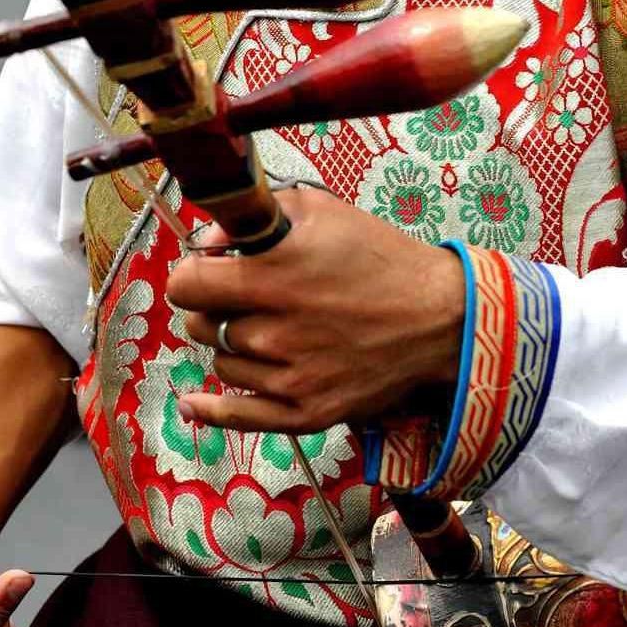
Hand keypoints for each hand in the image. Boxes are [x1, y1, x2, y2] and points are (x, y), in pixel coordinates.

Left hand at [167, 189, 465, 433]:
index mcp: (274, 275)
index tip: (207, 272)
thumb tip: (207, 243)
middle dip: (214, 308)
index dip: (193, 274)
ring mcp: (290, 377)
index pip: (188, 285)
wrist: (439, 316)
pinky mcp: (306, 412)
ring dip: (234, 344)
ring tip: (271, 328)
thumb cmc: (380, 257)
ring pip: (223, 362)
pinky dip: (210, 410)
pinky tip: (193, 403)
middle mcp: (276, 329)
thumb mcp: (320, 211)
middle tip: (242, 298)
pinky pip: (239, 416)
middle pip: (202, 325)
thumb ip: (254, 217)